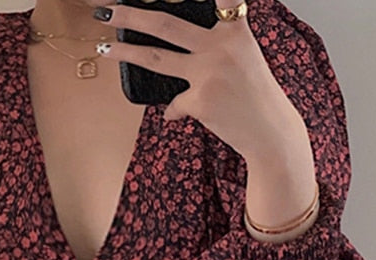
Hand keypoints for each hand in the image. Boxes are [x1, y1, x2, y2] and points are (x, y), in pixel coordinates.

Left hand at [83, 0, 306, 164]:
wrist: (269, 132)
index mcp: (234, 30)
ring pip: (157, 58)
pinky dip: (173, 110)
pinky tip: (176, 114)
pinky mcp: (199, 101)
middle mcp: (220, 46)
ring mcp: (208, 73)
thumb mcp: (243, 57)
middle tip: (110, 9)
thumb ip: (213, 48)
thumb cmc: (256, 94)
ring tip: (105, 47)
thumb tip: (177, 56)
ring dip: (126, 52)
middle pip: (166, 24)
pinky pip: (173, 104)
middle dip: (133, 15)